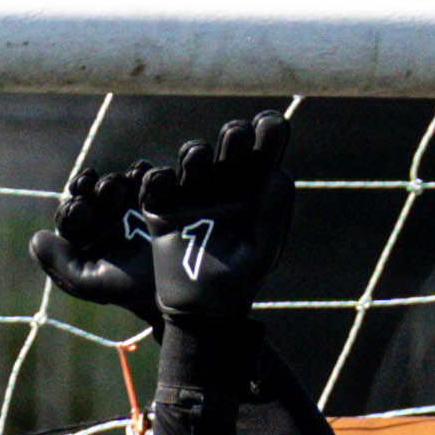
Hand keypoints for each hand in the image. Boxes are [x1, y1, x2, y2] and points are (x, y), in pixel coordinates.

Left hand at [30, 158, 159, 320]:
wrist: (188, 301)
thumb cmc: (136, 294)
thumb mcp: (94, 284)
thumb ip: (62, 265)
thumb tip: (35, 239)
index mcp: (92, 231)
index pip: (77, 209)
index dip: (76, 204)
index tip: (80, 208)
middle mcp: (115, 213)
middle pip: (104, 188)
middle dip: (104, 187)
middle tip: (106, 191)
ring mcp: (144, 201)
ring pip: (132, 178)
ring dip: (131, 178)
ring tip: (131, 186)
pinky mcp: (173, 196)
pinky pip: (164, 177)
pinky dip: (160, 176)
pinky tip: (157, 182)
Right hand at [126, 103, 293, 331]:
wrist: (202, 310)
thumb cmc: (238, 281)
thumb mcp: (261, 251)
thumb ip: (272, 214)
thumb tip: (277, 172)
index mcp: (255, 190)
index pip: (265, 152)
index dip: (269, 133)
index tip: (269, 124)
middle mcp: (225, 184)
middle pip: (231, 147)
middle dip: (233, 136)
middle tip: (236, 135)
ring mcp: (193, 193)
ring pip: (194, 158)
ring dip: (195, 152)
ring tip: (199, 155)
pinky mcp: (163, 207)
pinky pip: (157, 185)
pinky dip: (156, 180)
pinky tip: (162, 179)